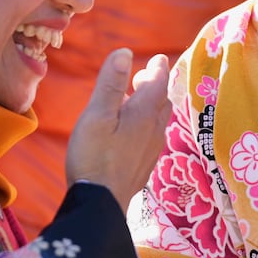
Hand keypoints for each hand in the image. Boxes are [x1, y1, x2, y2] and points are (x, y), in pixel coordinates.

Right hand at [65, 48, 170, 208]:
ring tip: (136, 100)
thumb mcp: (97, 115)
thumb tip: (126, 52)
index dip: (159, 68)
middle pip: (162, 102)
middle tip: (144, 76)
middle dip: (156, 85)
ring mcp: (151, 151)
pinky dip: (146, 124)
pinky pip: (152, 137)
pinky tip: (132, 132)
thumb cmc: (94, 156)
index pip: (158, 83)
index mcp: (144, 114)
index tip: (159, 58)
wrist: (101, 204)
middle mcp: (154, 131)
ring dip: (152, 106)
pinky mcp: (144, 167)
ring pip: (159, 121)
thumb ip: (111, 83)